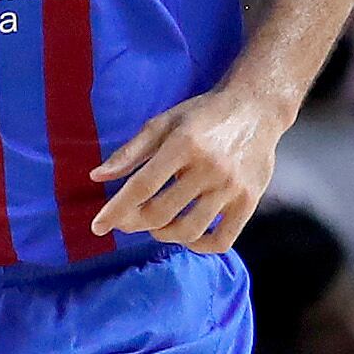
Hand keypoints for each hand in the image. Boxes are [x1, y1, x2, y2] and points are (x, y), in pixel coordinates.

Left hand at [91, 84, 282, 251]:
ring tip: (157, 225)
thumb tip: (97, 177)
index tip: (98, 226)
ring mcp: (232, 187)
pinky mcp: (250, 200)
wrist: (256, 108)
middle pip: (160, 213)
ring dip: (163, 235)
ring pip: (188, 231)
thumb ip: (130, 151)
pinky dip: (199, 245)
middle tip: (126, 221)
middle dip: (134, 223)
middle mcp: (209, 167)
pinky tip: (188, 235)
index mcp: (184, 144)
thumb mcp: (164, 123)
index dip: (116, 210)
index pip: (141, 187)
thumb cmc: (203, 115)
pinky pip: (221, 240)